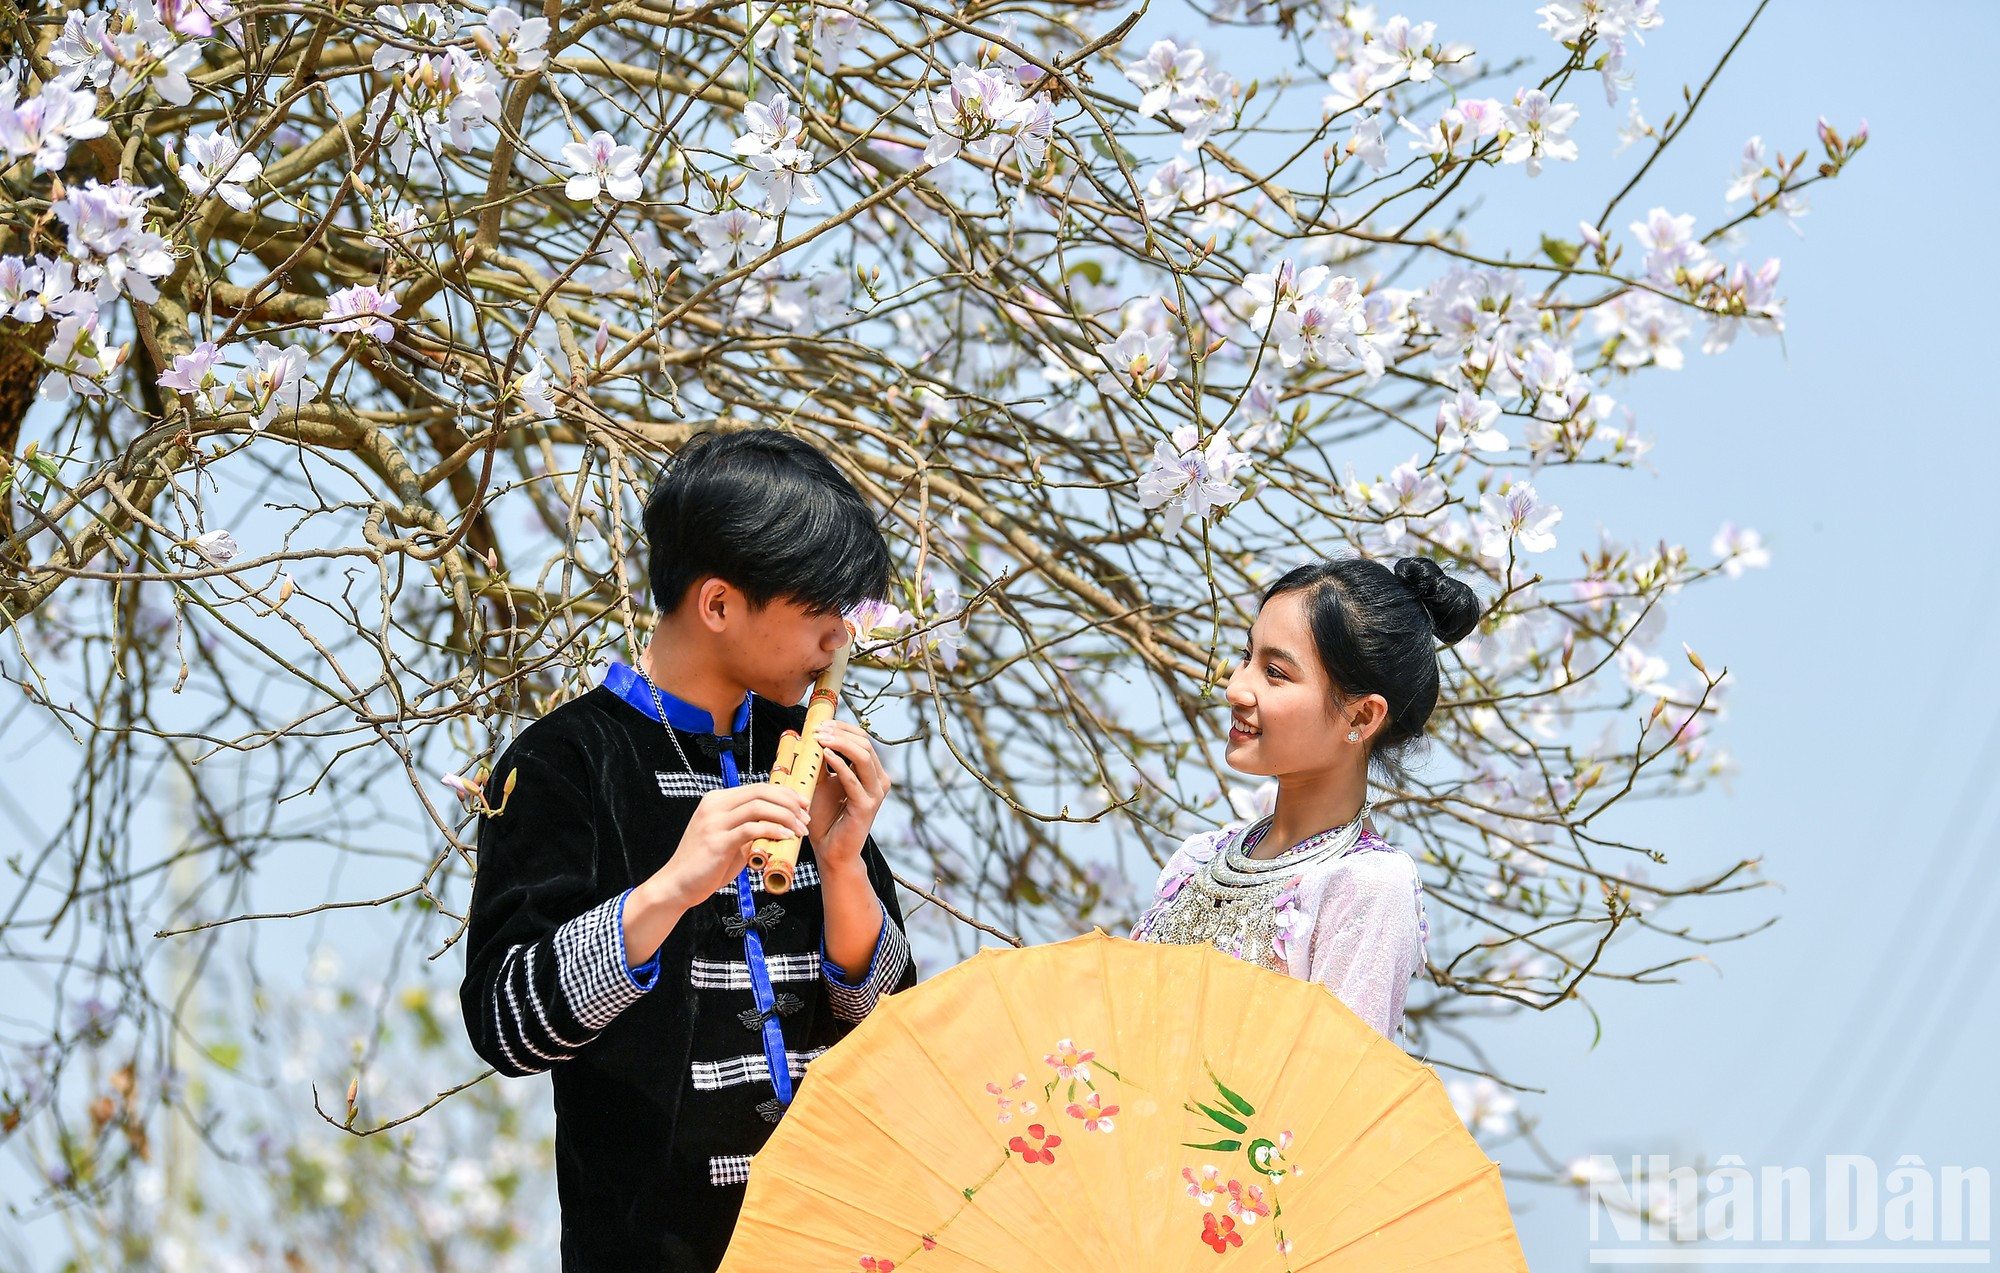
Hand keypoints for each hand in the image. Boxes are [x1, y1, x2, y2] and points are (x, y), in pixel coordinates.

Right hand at [648, 783, 809, 907]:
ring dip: (786, 816)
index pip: (758, 787)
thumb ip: (748, 827)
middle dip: (789, 802)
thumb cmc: (705, 864)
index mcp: (717, 800)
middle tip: (806, 818)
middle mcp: (714, 805)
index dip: (785, 794)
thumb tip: (778, 824)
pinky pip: (752, 828)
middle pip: (761, 792)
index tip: (803, 805)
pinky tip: (786, 837)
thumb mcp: (729, 838)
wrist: (677, 884)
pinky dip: (773, 830)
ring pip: (759, 807)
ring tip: (800, 830)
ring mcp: (714, 821)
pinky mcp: (717, 840)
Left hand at [806, 719, 890, 871]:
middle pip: (865, 744)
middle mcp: (879, 781)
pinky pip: (853, 779)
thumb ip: (821, 762)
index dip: (843, 728)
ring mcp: (875, 794)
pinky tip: (825, 754)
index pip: (863, 740)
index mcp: (872, 773)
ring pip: (863, 756)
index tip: (820, 724)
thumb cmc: (825, 817)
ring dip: (840, 743)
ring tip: (819, 739)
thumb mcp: (822, 783)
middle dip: (840, 733)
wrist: (830, 850)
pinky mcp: (866, 806)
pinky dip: (839, 764)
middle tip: (817, 730)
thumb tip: (810, 735)